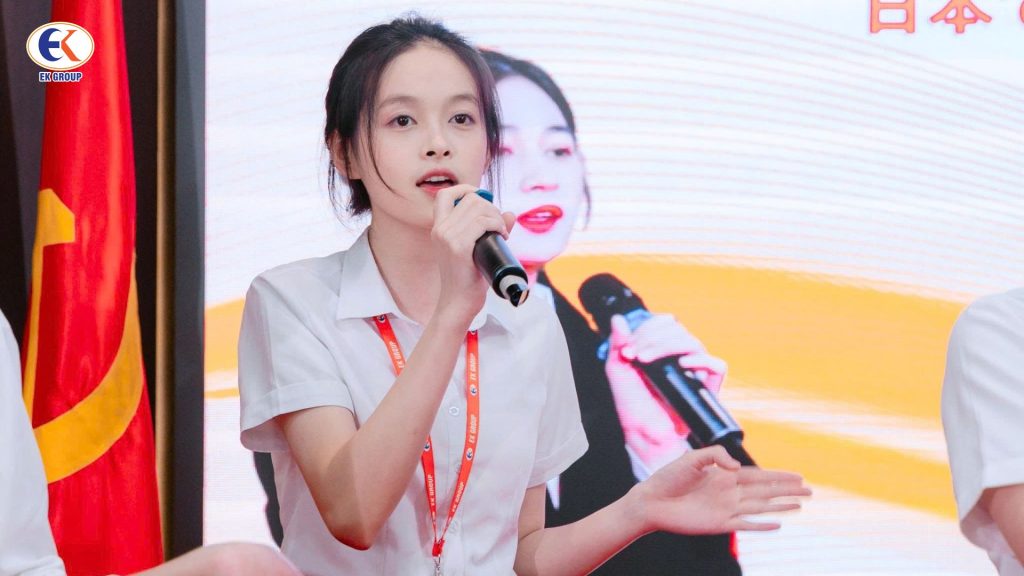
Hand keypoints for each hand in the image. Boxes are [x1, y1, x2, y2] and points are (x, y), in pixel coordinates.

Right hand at [431, 185, 515, 327]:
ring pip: (479, 209)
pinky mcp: (458, 247)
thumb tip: (510, 213)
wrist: (458, 304)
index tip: (483, 198)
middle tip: (500, 226)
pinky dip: (497, 225)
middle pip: (470, 199)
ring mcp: (447, 237)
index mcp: (438, 228)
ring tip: (502, 232)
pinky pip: (482, 223)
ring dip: (497, 217)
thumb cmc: (467, 279)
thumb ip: (489, 229)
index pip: (445, 195)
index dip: (465, 189)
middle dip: (491, 208)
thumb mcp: (475, 249)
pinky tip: (501, 235)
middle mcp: (440, 229)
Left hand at [604, 314, 727, 471]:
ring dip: (668, 346)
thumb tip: (617, 318)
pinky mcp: (708, 387)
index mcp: (661, 349)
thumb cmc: (631, 404)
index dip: (646, 329)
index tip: (628, 350)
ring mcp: (695, 370)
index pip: (663, 324)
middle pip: (678, 330)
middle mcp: (680, 356)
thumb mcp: (618, 371)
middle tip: (635, 356)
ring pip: (694, 343)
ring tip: (647, 361)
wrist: (644, 432)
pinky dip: (702, 361)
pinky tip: (682, 365)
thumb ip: (618, 344)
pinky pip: (717, 365)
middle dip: (652, 337)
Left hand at [629, 446, 809, 535]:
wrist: (651, 500)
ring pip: (761, 507)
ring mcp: (726, 509)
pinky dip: (762, 525)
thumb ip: (717, 456)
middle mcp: (729, 492)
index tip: (799, 476)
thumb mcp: (692, 458)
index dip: (779, 476)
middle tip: (810, 490)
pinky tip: (778, 524)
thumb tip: (739, 468)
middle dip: (788, 490)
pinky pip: (746, 525)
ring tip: (801, 505)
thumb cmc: (668, 477)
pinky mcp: (719, 524)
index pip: (759, 475)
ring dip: (781, 506)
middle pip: (766, 491)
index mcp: (724, 475)